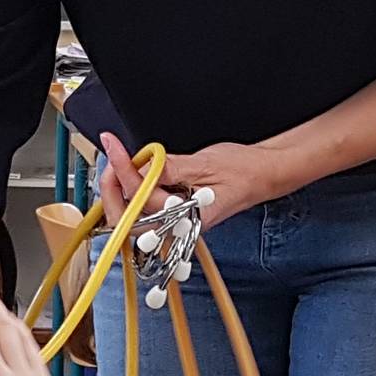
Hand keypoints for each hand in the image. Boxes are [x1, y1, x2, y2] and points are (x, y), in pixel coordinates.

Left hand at [97, 133, 287, 231]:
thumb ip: (171, 168)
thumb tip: (142, 166)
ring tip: (120, 157)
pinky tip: (134, 166)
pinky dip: (134, 185)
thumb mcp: (204, 164)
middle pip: (129, 219)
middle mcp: (177, 225)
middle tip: (112, 156)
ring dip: (120, 186)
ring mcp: (173, 220)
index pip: (143, 201)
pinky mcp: (172, 210)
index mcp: (187, 219)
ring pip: (132, 212)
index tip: (116, 149)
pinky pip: (144, 204)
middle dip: (113, 188)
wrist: (262, 173)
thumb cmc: (243, 171)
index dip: (125, 173)